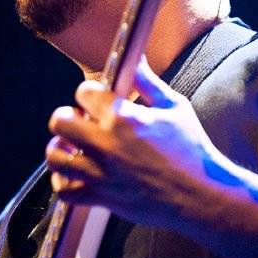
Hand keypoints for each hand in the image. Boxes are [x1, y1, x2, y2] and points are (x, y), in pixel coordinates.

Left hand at [46, 57, 217, 231]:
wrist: (202, 196)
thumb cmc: (192, 151)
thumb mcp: (175, 108)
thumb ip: (149, 83)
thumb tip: (136, 60)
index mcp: (124, 117)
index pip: (84, 92)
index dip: (89, 93)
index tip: (96, 99)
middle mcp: (107, 143)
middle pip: (59, 121)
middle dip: (66, 117)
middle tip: (78, 122)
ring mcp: (101, 172)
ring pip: (55, 157)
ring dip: (59, 150)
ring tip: (70, 149)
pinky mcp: (102, 197)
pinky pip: (65, 191)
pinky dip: (63, 184)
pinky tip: (74, 176)